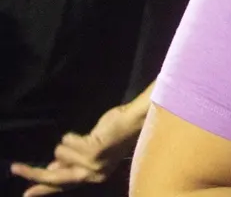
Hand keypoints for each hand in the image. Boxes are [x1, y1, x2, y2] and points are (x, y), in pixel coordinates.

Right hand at [9, 101, 143, 194]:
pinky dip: (74, 135)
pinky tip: (92, 133)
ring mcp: (92, 165)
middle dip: (32, 172)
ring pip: (60, 152)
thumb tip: (50, 170)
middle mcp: (93, 175)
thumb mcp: (90, 152)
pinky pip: (67, 141)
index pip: (61, 185)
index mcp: (92, 176)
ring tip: (89, 136)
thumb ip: (72, 163)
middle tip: (14, 167)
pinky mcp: (92, 152)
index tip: (25, 194)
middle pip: (54, 178)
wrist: (134, 122)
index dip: (42, 189)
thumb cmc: (113, 134)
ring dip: (70, 141)